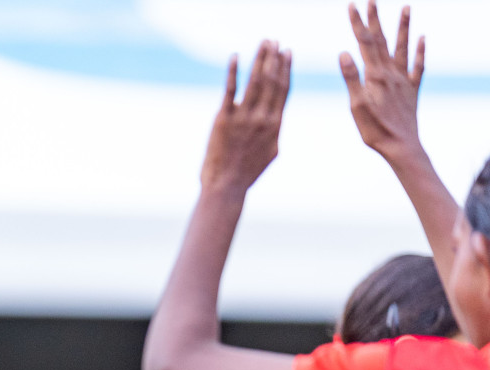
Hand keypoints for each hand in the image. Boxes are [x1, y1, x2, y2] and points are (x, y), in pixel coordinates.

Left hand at [200, 39, 290, 195]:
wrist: (226, 185)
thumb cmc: (247, 172)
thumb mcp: (270, 151)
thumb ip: (274, 131)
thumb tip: (277, 119)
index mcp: (275, 124)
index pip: (283, 89)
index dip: (286, 68)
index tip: (288, 52)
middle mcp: (262, 118)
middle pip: (272, 81)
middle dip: (274, 58)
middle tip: (275, 41)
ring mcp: (243, 118)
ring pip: (255, 81)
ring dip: (260, 59)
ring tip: (263, 42)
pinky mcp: (224, 119)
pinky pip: (230, 90)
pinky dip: (233, 71)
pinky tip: (235, 56)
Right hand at [340, 2, 424, 161]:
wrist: (401, 145)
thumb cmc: (375, 130)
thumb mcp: (357, 106)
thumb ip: (351, 78)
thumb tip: (344, 53)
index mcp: (376, 76)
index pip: (364, 43)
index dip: (358, 23)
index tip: (352, 5)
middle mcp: (392, 73)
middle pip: (382, 40)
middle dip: (375, 19)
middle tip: (371, 0)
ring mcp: (404, 80)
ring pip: (404, 47)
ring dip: (404, 27)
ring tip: (406, 8)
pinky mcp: (412, 89)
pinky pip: (418, 65)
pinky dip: (420, 50)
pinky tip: (422, 38)